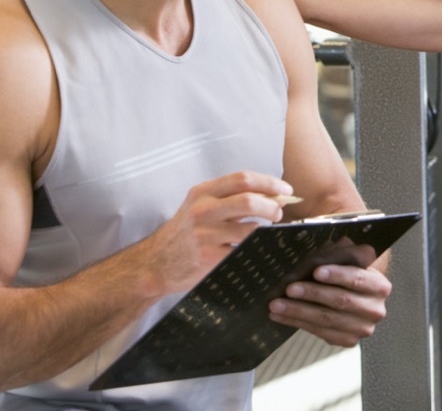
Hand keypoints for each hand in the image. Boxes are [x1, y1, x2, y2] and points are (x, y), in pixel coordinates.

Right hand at [143, 171, 294, 294]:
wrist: (155, 263)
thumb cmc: (186, 232)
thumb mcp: (201, 207)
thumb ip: (231, 199)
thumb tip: (275, 196)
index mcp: (203, 192)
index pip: (243, 179)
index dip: (270, 183)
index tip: (286, 190)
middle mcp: (202, 210)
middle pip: (249, 200)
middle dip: (273, 206)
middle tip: (279, 214)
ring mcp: (204, 234)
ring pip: (250, 229)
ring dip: (263, 232)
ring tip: (261, 234)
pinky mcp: (207, 257)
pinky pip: (242, 251)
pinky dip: (252, 249)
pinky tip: (250, 249)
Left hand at [268, 260, 392, 346]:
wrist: (357, 297)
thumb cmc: (349, 274)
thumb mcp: (350, 260)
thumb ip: (340, 255)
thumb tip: (315, 257)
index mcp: (379, 286)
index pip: (358, 279)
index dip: (337, 275)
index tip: (316, 271)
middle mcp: (375, 309)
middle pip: (341, 301)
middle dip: (312, 294)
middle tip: (290, 288)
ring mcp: (363, 328)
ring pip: (326, 319)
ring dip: (298, 311)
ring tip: (277, 304)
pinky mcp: (348, 341)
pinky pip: (319, 332)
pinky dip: (297, 323)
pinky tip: (282, 316)